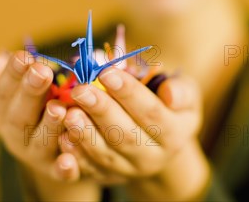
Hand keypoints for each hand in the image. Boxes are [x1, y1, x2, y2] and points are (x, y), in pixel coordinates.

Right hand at [0, 50, 81, 181]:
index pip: (3, 91)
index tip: (24, 56)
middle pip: (19, 116)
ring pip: (40, 142)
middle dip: (30, 93)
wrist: (58, 142)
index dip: (12, 74)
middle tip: (42, 72)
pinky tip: (70, 160)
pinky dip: (63, 167)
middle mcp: (15, 135)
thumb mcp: (26, 80)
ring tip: (58, 108)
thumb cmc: (42, 98)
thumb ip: (13, 69)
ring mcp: (35, 155)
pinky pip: (59, 172)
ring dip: (48, 126)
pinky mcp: (57, 171)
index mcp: (2, 111)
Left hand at [59, 67, 210, 198]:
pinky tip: (62, 137)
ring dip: (85, 134)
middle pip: (125, 135)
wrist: (160, 136)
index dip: (128, 93)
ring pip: (105, 154)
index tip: (106, 72)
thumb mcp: (185, 93)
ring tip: (68, 112)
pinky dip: (75, 155)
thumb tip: (169, 93)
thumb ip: (181, 91)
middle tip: (80, 89)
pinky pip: (90, 169)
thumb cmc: (169, 103)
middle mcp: (153, 157)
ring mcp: (129, 169)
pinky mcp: (108, 176)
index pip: (151, 112)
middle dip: (101, 111)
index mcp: (175, 134)